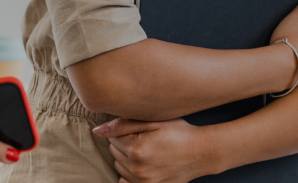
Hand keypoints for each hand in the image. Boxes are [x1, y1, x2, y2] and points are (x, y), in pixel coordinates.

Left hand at [93, 118, 213, 182]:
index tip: (140, 129)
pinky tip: (142, 164)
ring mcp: (142, 181)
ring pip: (118, 166)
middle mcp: (137, 168)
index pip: (112, 137)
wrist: (201, 153)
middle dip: (124, 143)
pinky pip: (124, 181)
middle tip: (144, 138)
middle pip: (114, 151)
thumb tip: (97, 130)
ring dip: (126, 158)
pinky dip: (129, 173)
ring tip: (146, 150)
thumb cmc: (179, 132)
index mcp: (136, 148)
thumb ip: (123, 124)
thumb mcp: (154, 121)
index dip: (125, 130)